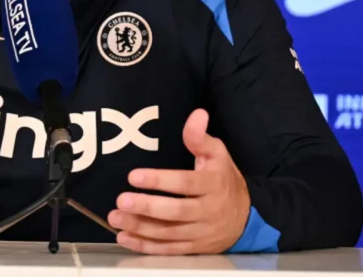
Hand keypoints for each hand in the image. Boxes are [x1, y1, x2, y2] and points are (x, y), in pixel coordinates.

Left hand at [107, 108, 250, 254]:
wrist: (247, 219)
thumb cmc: (225, 180)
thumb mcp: (218, 155)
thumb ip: (201, 137)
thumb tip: (197, 114)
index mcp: (213, 185)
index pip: (184, 184)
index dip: (159, 180)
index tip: (134, 176)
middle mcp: (207, 211)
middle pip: (175, 212)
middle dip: (146, 207)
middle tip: (121, 200)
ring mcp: (200, 232)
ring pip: (169, 233)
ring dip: (140, 227)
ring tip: (116, 218)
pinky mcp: (193, 247)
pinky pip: (168, 249)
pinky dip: (146, 246)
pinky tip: (125, 238)